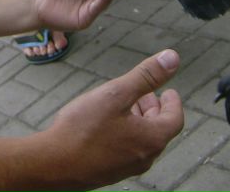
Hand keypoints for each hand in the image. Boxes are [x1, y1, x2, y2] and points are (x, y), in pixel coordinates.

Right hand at [40, 49, 183, 188]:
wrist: (54, 164)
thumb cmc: (83, 129)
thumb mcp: (116, 94)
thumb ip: (145, 76)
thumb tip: (172, 58)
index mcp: (151, 139)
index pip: (174, 119)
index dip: (173, 102)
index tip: (168, 91)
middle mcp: (144, 157)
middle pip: (159, 130)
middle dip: (154, 109)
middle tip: (146, 94)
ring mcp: (127, 167)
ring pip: (142, 140)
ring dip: (139, 120)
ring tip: (126, 105)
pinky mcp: (110, 172)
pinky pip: (127, 149)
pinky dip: (126, 132)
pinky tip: (107, 123)